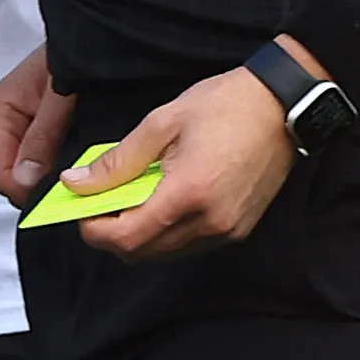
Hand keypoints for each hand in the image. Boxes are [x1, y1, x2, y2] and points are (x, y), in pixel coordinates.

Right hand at [0, 42, 73, 204]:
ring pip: (32, 172)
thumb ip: (43, 135)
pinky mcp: (44, 130)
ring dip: (57, 176)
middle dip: (44, 184)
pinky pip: (47, 161)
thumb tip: (25, 180)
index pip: (1, 173)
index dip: (29, 191)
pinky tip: (87, 162)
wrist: (102, 34)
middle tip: (81, 183)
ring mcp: (24, 127)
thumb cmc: (80, 51)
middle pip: (15, 176)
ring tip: (88, 170)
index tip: (62, 196)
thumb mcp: (62, 93)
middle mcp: (6, 121)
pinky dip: (66, 166)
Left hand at [72, 67, 297, 260]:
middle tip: (98, 201)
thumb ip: (117, 161)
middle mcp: (210, 223)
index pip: (126, 237)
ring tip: (129, 196)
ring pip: (163, 253)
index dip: (93, 229)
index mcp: (188, 194)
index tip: (78, 207)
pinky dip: (164, 232)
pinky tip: (159, 200)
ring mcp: (227, 231)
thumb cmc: (223, 106)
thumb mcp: (160, 123)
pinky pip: (187, 245)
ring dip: (137, 235)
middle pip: (141, 253)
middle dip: (110, 234)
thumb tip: (77, 183)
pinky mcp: (238, 230)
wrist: (283, 105)